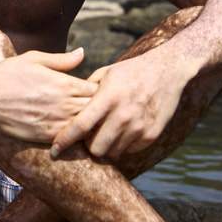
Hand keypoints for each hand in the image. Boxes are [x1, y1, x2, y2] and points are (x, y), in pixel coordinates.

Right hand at [0, 49, 96, 143]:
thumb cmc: (8, 74)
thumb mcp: (34, 59)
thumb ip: (62, 60)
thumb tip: (82, 52)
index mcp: (64, 83)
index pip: (98, 90)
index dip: (101, 91)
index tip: (98, 91)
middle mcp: (64, 104)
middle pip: (98, 110)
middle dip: (100, 109)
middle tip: (98, 108)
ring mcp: (57, 122)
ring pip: (87, 127)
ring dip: (91, 124)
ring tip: (89, 121)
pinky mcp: (47, 136)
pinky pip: (71, 139)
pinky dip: (76, 136)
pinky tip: (74, 132)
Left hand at [50, 49, 189, 158]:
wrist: (167, 70)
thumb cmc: (130, 71)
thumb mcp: (105, 74)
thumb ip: (85, 91)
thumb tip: (67, 106)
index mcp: (107, 98)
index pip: (80, 125)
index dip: (65, 139)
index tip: (55, 149)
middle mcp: (123, 115)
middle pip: (96, 147)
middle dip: (88, 145)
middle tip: (89, 137)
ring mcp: (139, 126)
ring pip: (113, 151)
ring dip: (107, 145)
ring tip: (107, 130)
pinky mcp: (151, 134)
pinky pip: (130, 150)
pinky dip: (124, 144)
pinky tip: (124, 129)